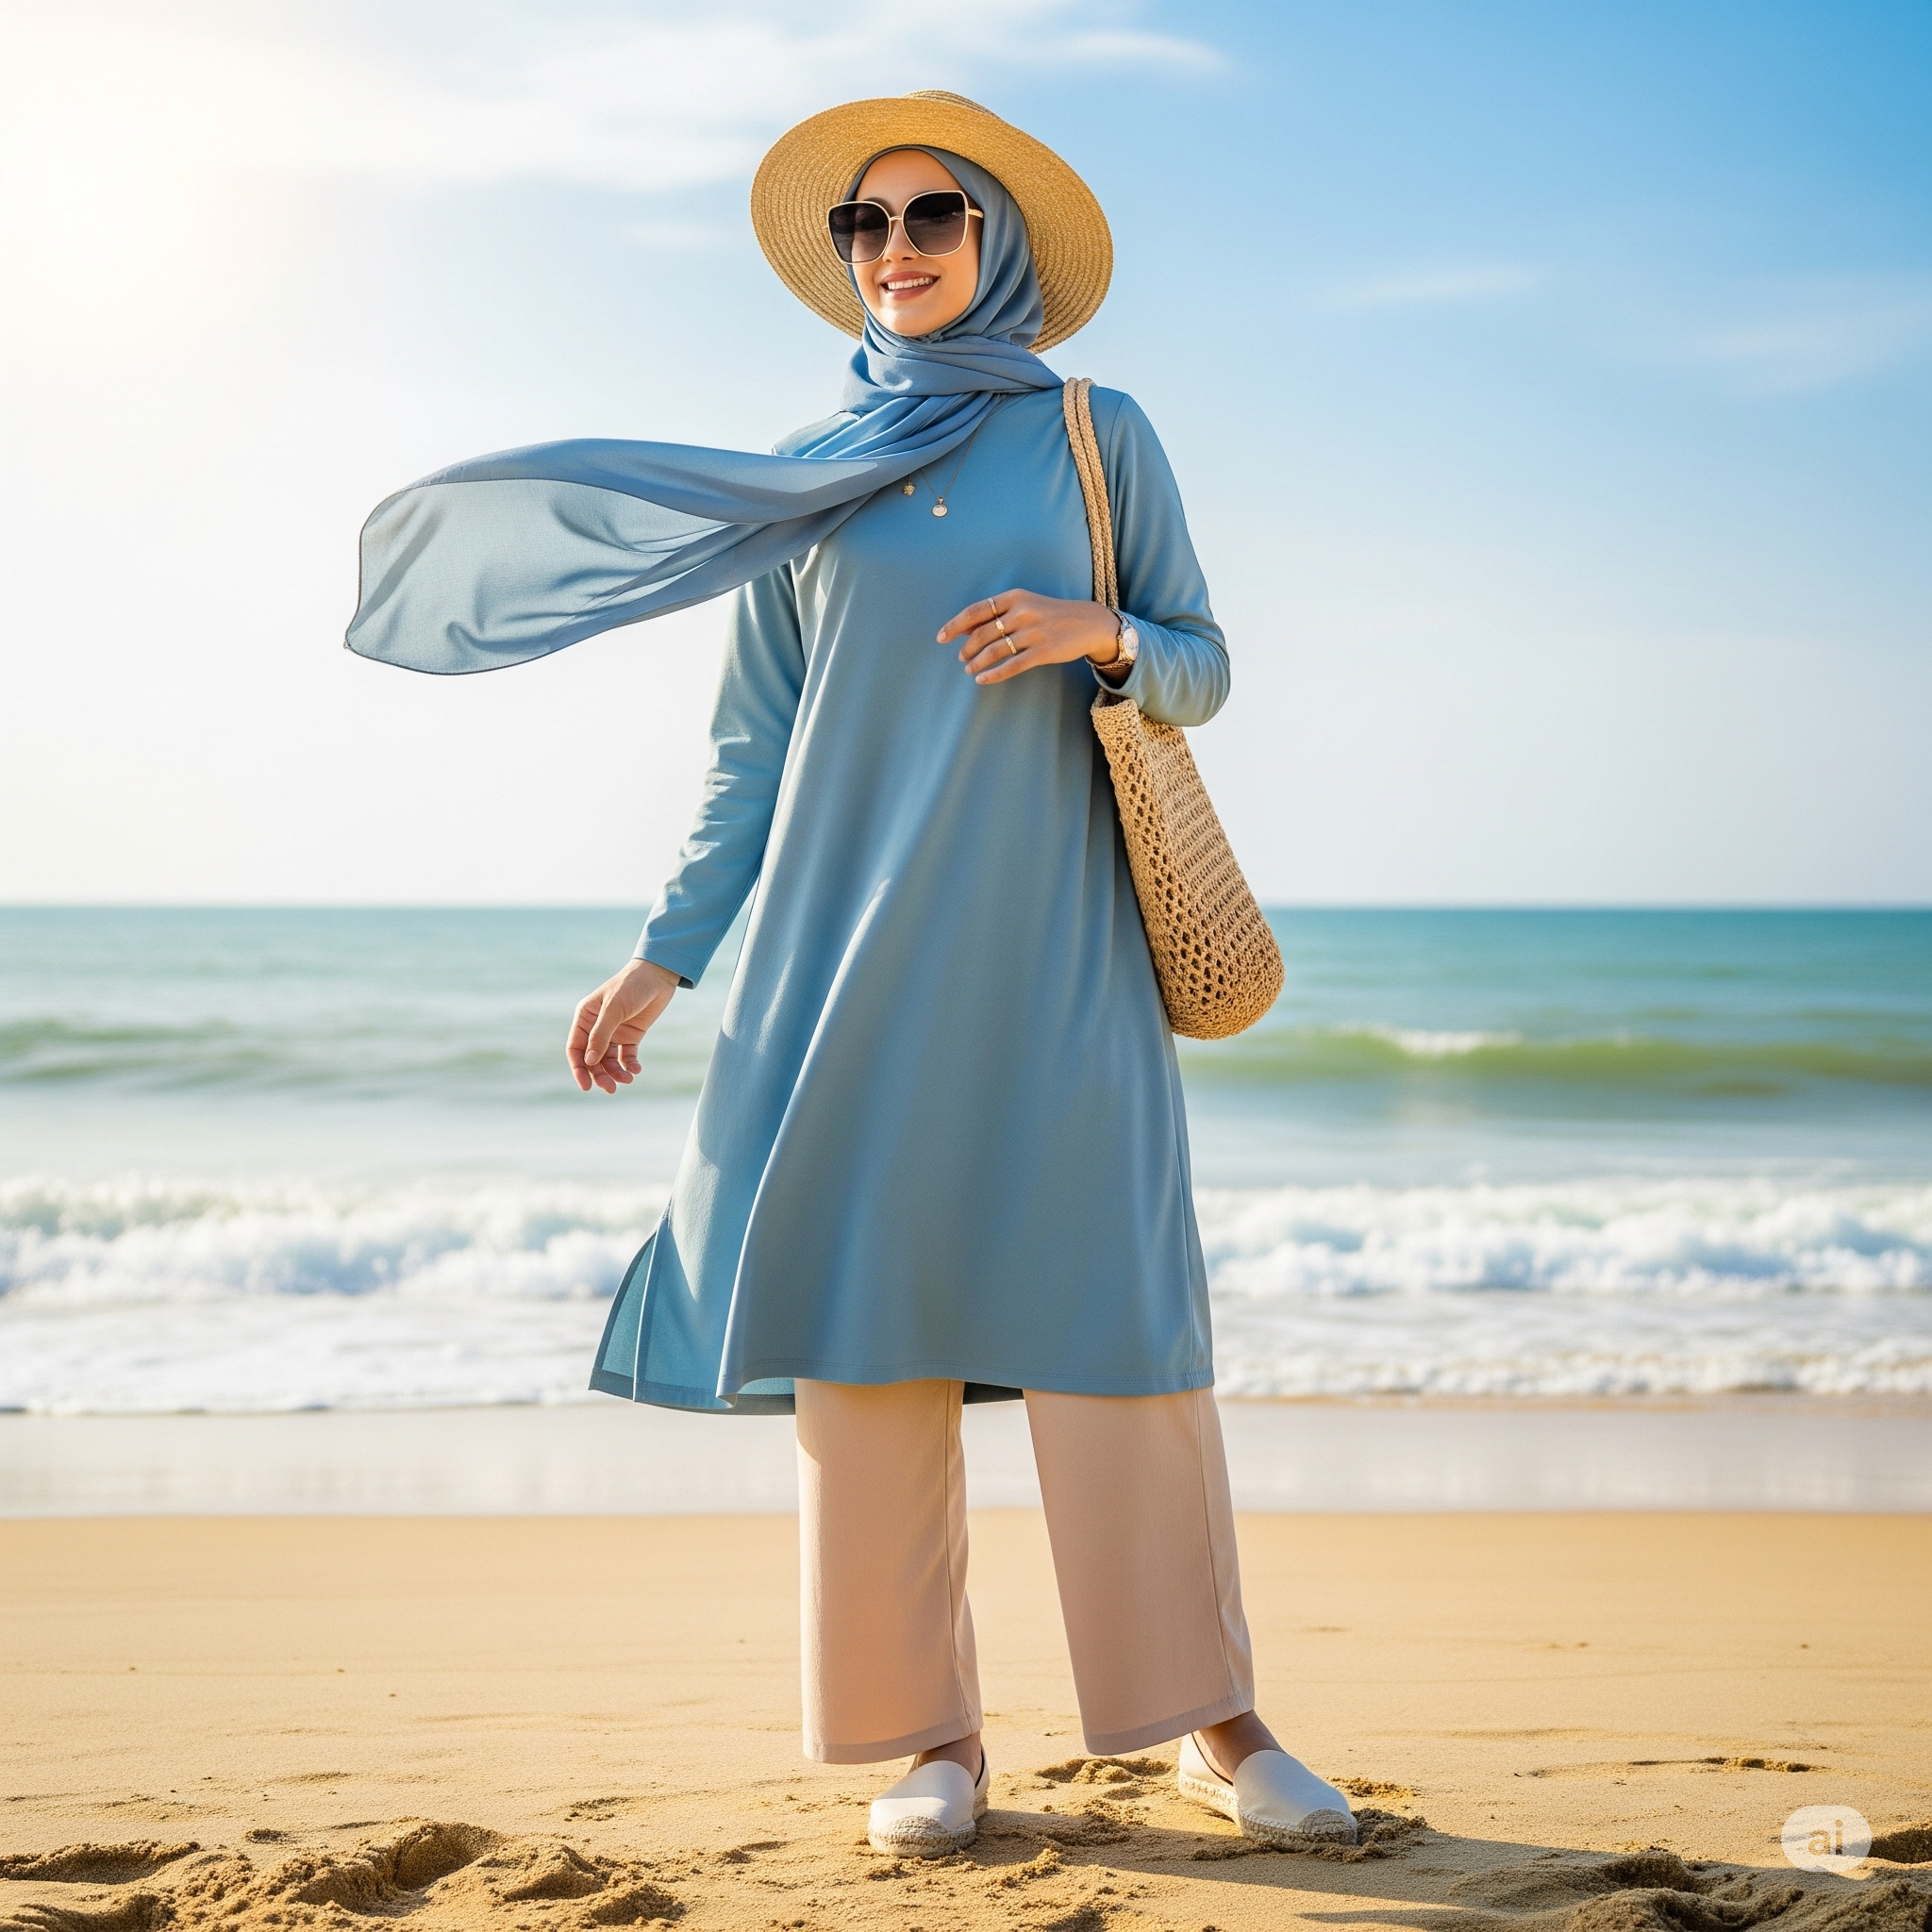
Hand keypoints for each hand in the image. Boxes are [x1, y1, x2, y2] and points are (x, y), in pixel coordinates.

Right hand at [567, 957, 680, 1093]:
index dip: (578, 1068)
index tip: (586, 1086)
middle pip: (592, 1059)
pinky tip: (636, 1070)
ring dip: (616, 1073)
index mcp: (585, 1017)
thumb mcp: (614, 1009)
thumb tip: (589, 1061)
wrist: (658, 975)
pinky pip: (626, 1056)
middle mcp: (597, 1027)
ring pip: (609, 1061)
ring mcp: (614, 1032)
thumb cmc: (631, 986)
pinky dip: (629, 1065)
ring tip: (627, 1080)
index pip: (575, 1048)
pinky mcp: (631, 1035)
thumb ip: (601, 1035)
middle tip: (610, 1089)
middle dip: (600, 1075)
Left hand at [937, 590, 1125, 686]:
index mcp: (1015, 597)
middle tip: (961, 658)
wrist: (1088, 622)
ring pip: (995, 651)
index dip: (955, 625)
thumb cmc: (1050, 614)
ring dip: (977, 662)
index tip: (941, 638)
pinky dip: (993, 674)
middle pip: (982, 633)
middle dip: (967, 649)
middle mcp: (1023, 612)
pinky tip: (982, 679)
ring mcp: (1034, 632)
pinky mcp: (1043, 651)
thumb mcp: (1024, 605)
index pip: (976, 611)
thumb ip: (997, 614)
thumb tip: (964, 628)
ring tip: (969, 670)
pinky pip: (1012, 666)